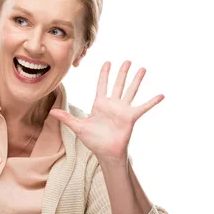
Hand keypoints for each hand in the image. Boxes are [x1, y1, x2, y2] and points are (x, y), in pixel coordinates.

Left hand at [49, 61, 163, 162]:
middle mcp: (112, 104)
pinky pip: (143, 107)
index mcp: (100, 104)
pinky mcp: (131, 117)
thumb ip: (66, 118)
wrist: (105, 152)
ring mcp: (123, 110)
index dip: (104, 74)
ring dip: (137, 80)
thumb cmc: (93, 140)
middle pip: (118, 84)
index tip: (108, 62)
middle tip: (127, 60)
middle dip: (122, 72)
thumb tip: (52, 111)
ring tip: (142, 69)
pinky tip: (161, 95)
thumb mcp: (78, 127)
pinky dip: (151, 101)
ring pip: (130, 91)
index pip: (102, 85)